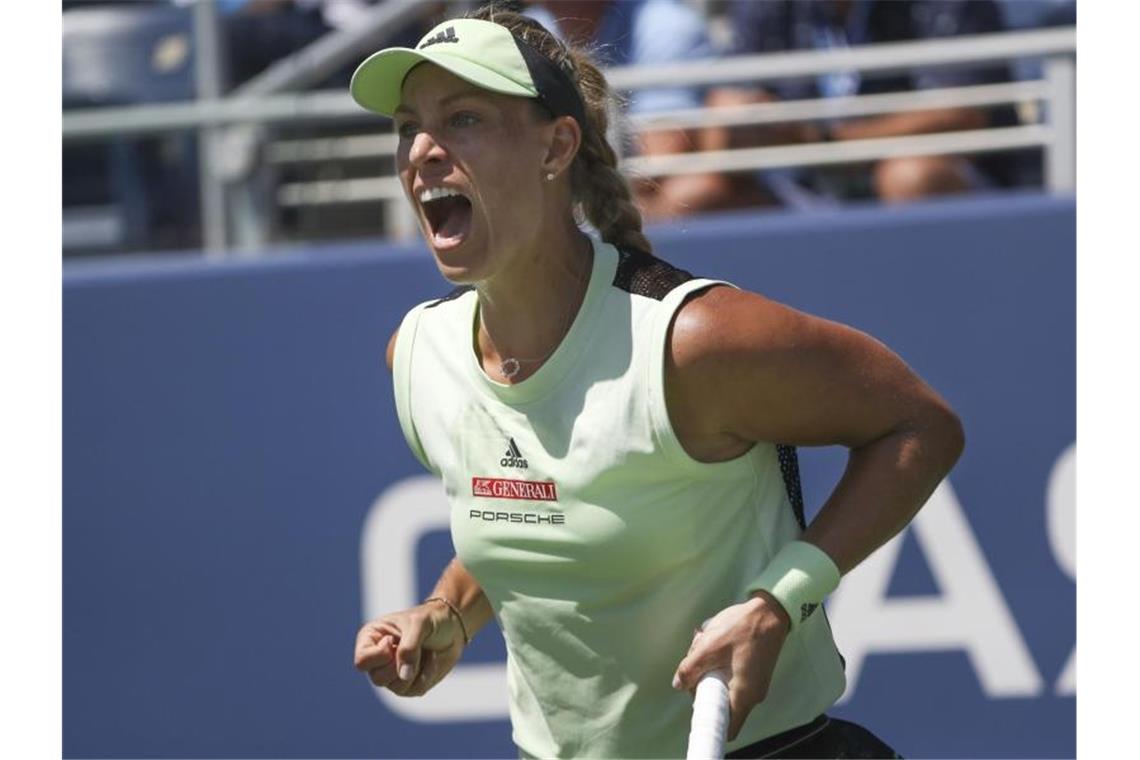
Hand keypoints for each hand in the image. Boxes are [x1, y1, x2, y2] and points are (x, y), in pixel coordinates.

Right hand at [353, 601, 464, 696]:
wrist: (452, 628)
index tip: (394, 640)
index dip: (380, 656)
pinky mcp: (408, 684)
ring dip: (417, 670)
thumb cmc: (431, 619)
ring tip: (424, 652)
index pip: (362, 661)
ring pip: (396, 688)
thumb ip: (409, 648)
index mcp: (371, 638)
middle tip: (415, 648)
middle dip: (401, 665)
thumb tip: (404, 676)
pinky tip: (430, 660)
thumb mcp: (419, 624)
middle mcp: (378, 659)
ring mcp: (392, 673)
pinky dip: (427, 675)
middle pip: (378, 678)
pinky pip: (414, 691)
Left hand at [671, 592, 791, 739]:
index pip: (726, 728)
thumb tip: (679, 684)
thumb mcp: (709, 647)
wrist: (771, 610)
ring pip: (721, 684)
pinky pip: (730, 674)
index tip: (694, 703)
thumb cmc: (744, 627)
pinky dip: (717, 660)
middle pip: (719, 702)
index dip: (708, 721)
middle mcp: (751, 694)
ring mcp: (753, 682)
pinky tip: (712, 640)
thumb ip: (690, 668)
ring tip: (704, 641)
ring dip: (708, 666)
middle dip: (701, 682)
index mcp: (744, 695)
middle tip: (695, 657)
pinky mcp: (752, 671)